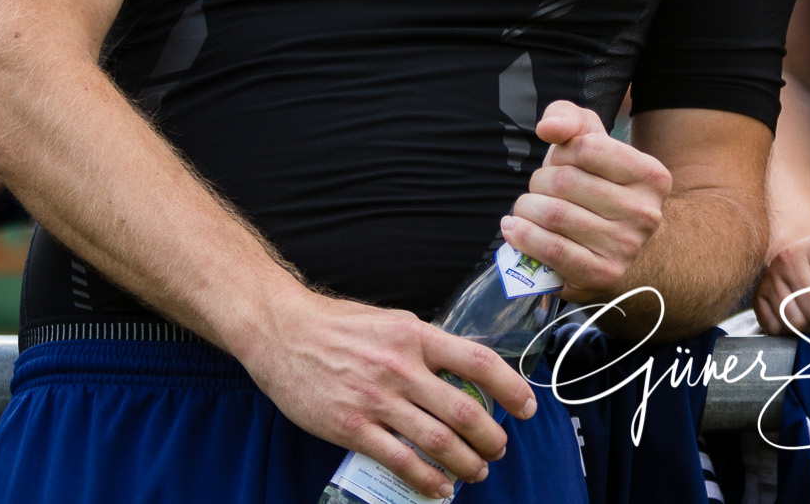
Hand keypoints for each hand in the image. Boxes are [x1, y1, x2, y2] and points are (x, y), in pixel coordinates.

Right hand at [238, 285, 536, 495]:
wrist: (282, 332)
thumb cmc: (338, 325)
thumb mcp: (393, 321)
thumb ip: (427, 344)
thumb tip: (463, 366)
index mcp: (416, 336)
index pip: (479, 363)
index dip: (511, 388)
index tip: (527, 407)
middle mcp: (401, 367)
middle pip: (464, 410)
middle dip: (492, 437)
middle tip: (499, 448)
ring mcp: (376, 400)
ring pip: (437, 441)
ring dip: (466, 463)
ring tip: (477, 472)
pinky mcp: (351, 427)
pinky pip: (399, 460)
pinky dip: (426, 480)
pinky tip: (440, 487)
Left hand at [505, 100, 670, 301]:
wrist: (621, 248)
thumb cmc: (599, 187)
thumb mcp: (592, 143)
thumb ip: (570, 119)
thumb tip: (548, 128)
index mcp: (651, 175)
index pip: (586, 147)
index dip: (562, 152)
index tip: (561, 162)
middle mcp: (645, 212)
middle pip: (565, 182)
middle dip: (539, 181)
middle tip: (540, 190)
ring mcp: (626, 247)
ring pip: (554, 215)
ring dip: (526, 208)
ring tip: (525, 209)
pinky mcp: (602, 275)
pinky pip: (551, 249)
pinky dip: (524, 236)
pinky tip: (514, 228)